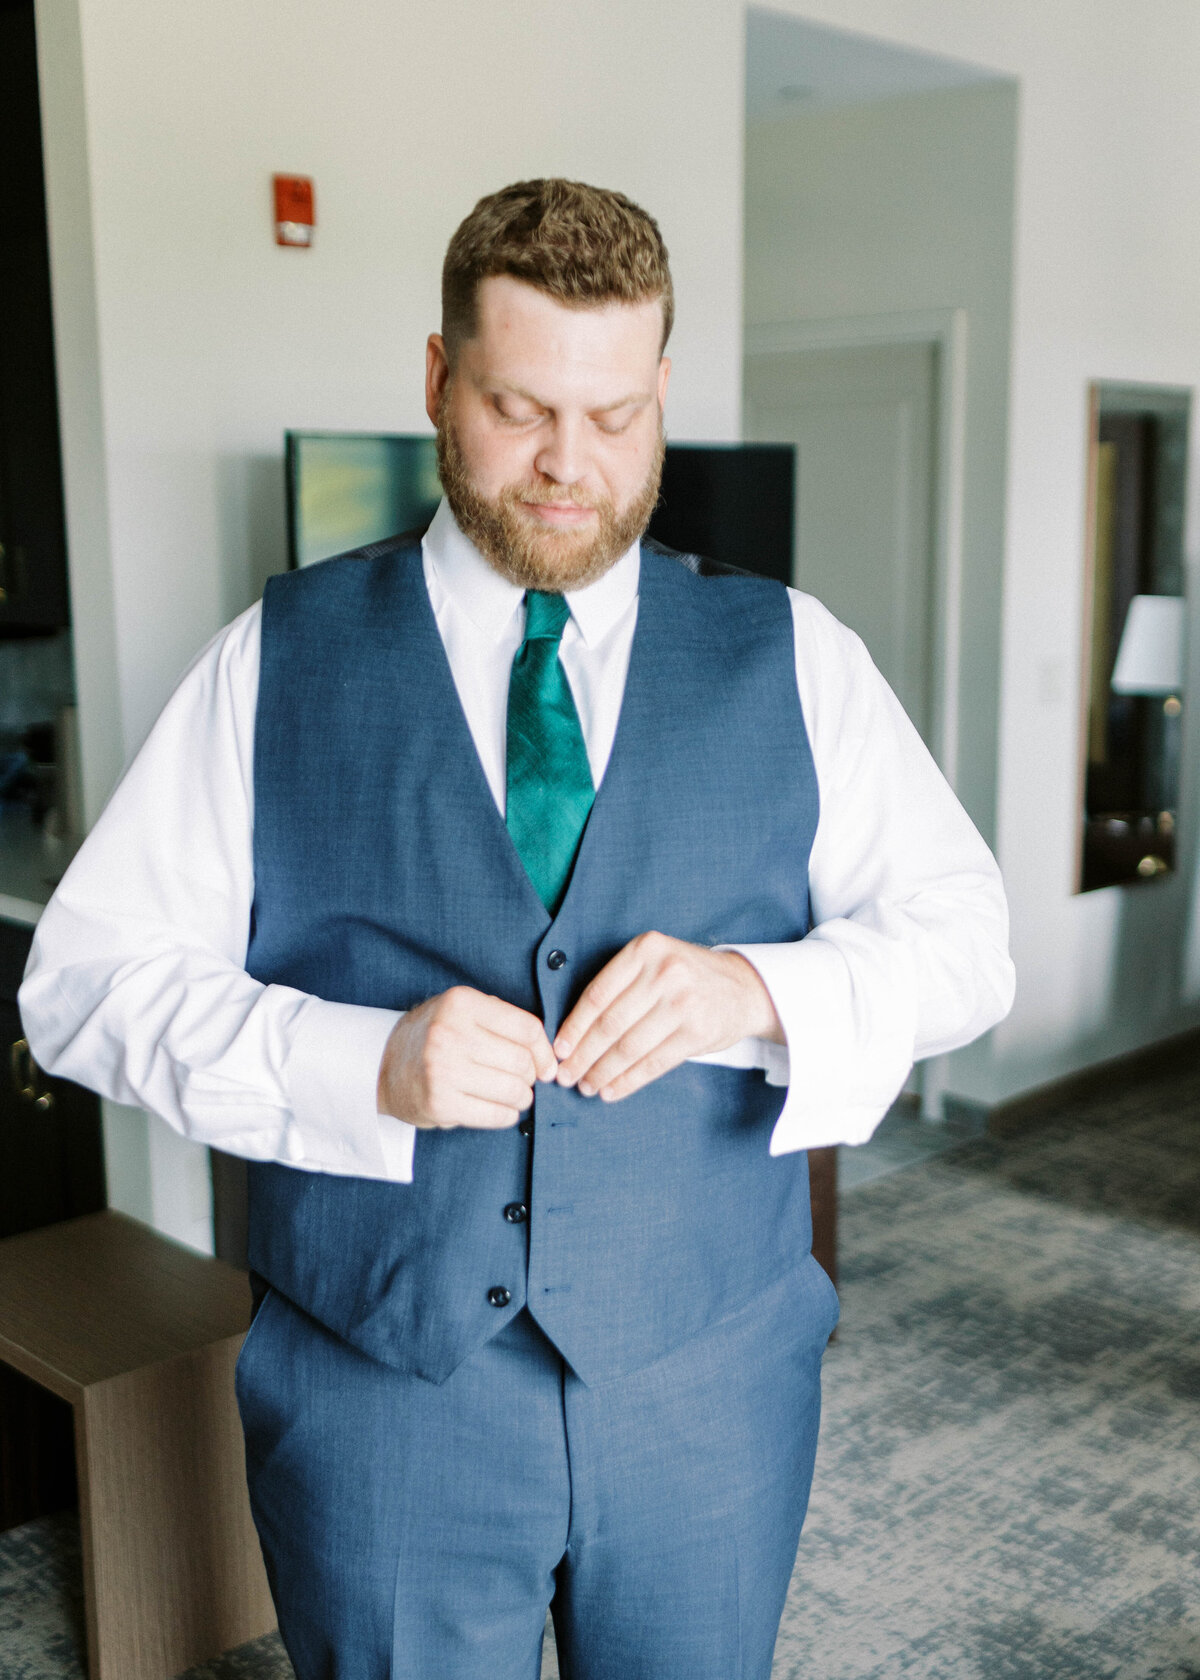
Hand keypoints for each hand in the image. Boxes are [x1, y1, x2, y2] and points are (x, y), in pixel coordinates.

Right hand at [377, 987, 557, 1129]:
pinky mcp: (440, 1104)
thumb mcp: (461, 1011)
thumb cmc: (434, 1037)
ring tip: (514, 1095)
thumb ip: (503, 1020)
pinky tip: (500, 1108)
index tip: (547, 1065)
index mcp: (461, 1004)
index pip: (527, 1028)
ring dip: (522, 1098)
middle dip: (531, 1076)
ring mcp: (443, 1070)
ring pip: (514, 1091)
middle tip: (523, 1080)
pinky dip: (507, 1115)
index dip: (545, 1051)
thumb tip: (550, 1055)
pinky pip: (496, 1115)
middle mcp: (450, 1034)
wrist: (382, 1067)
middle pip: (522, 1062)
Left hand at [553, 932, 783, 1102]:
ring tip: (587, 1086)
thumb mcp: (654, 962)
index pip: (598, 994)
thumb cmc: (686, 978)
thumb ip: (620, 985)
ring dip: (602, 1072)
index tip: (557, 1049)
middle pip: (610, 1023)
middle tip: (565, 1075)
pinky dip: (629, 1081)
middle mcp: (664, 972)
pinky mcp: (697, 1032)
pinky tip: (612, 1090)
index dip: (573, 1026)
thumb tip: (574, 1033)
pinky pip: (653, 1063)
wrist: (744, 987)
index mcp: (645, 949)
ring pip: (629, 1047)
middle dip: (582, 1055)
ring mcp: (683, 1002)